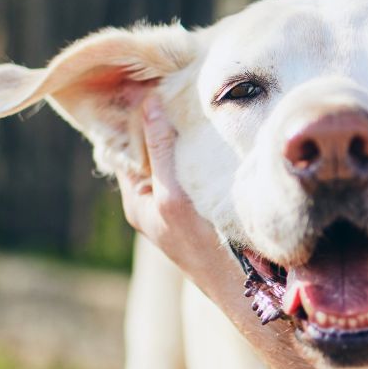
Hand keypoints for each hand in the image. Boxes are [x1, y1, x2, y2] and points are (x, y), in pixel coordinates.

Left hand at [117, 96, 231, 281]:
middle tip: (171, 80)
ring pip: (174, 156)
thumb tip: (148, 103)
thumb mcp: (174, 195)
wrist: (242, 288)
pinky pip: (193, 167)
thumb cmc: (202, 247)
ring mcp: (179, 202)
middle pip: (150, 148)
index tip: (144, 80)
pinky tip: (211, 128)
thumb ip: (160, 151)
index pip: (125, 144)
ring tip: (192, 97)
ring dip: (182, 131)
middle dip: (158, 118)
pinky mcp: (203, 203)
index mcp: (137, 199)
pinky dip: (198, 147)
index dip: (132, 115)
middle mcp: (154, 199)